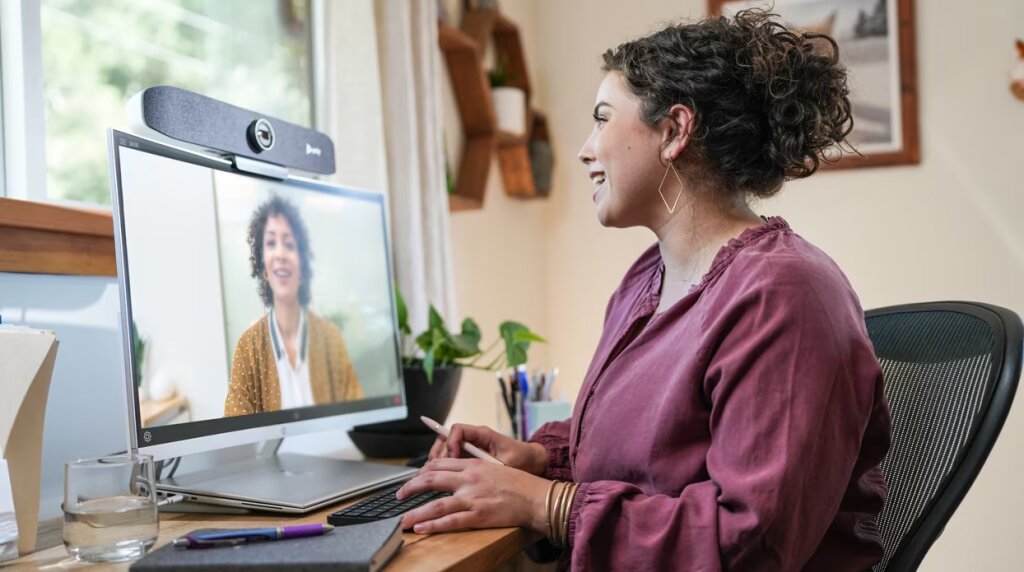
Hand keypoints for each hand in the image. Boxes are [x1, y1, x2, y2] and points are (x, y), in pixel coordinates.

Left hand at [397, 458, 550, 534]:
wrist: (536, 497)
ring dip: (416, 512)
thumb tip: (456, 476)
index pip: (440, 463)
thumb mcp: (494, 468)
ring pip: (436, 504)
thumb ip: (474, 470)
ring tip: (403, 519)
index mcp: (473, 464)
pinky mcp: (479, 516)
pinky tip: (421, 528)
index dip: (422, 471)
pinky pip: (451, 521)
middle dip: (411, 487)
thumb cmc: (519, 484)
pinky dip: (433, 525)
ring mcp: (473, 498)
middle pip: (432, 479)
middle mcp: (470, 478)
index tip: (414, 479)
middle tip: (399, 495)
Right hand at [429, 423, 546, 475]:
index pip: (458, 430)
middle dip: (439, 452)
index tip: (453, 457)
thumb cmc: (522, 460)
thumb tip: (472, 471)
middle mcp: (474, 438)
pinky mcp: (469, 458)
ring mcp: (470, 447)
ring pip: (445, 448)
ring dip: (438, 460)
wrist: (532, 462)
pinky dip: (444, 467)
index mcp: (483, 434)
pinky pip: (451, 458)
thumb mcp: (508, 463)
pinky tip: (442, 479)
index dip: (451, 442)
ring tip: (435, 474)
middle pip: (446, 438)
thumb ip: (491, 466)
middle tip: (436, 469)